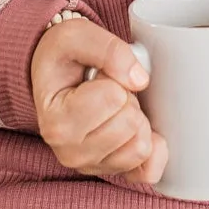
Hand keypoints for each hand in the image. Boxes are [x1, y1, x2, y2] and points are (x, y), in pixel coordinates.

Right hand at [30, 17, 168, 184]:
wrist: (55, 77)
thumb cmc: (63, 58)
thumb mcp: (76, 35)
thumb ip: (108, 49)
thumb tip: (139, 79)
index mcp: (56, 122)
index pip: (114, 97)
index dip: (111, 77)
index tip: (93, 76)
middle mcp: (70, 152)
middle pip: (131, 122)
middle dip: (126, 98)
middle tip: (106, 90)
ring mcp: (92, 166)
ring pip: (141, 145)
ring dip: (136, 118)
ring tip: (113, 107)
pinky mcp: (114, 173)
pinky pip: (149, 171)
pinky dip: (153, 148)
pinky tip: (137, 128)